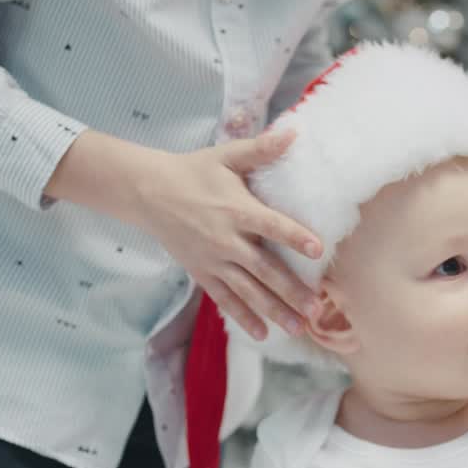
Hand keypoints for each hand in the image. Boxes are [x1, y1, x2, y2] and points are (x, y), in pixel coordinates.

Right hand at [136, 128, 322, 340]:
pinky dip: (243, 317)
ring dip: (273, 311)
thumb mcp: (226, 156)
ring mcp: (213, 260)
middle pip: (263, 269)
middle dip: (290, 290)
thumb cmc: (193, 172)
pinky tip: (263, 335)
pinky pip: (225, 300)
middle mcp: (226, 239)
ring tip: (298, 328)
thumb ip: (261, 150)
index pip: (271, 225)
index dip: (295, 236)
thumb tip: (293, 132)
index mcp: (236, 209)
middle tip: (315, 309)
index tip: (318, 249)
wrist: (149, 192)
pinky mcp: (202, 272)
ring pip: (248, 291)